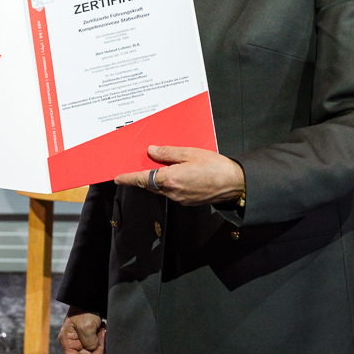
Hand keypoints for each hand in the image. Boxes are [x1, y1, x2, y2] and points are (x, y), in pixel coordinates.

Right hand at [59, 309, 106, 353]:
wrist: (89, 297)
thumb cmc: (84, 310)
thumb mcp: (86, 327)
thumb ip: (89, 344)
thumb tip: (93, 350)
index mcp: (67, 342)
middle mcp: (73, 343)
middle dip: (98, 348)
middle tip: (102, 334)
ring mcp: (82, 340)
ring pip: (96, 351)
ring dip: (102, 342)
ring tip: (102, 328)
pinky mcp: (90, 336)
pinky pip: (99, 345)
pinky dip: (103, 338)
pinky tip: (102, 327)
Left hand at [114, 145, 245, 206]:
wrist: (235, 184)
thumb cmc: (215, 167)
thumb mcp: (190, 153)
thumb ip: (168, 152)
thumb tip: (151, 151)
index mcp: (170, 179)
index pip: (142, 179)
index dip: (128, 179)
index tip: (117, 178)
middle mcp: (172, 192)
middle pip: (150, 185)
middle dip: (142, 177)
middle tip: (136, 168)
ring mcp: (180, 199)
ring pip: (161, 189)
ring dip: (157, 180)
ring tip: (158, 168)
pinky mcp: (188, 201)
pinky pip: (172, 192)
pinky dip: (169, 184)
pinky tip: (175, 175)